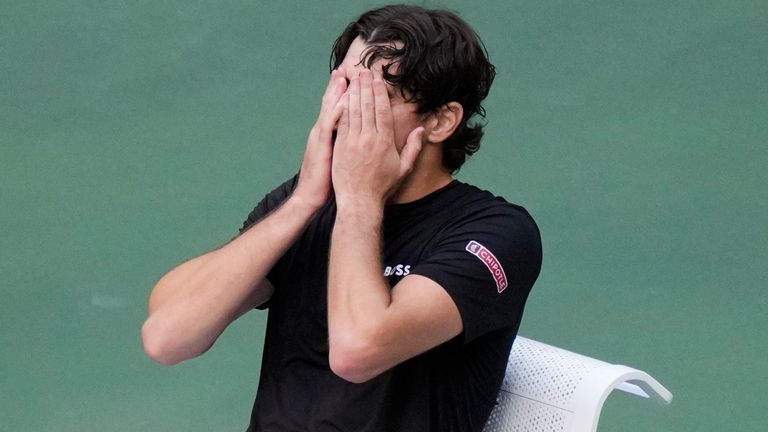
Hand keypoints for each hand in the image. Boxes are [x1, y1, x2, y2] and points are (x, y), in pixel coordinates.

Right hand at [293, 69, 346, 209]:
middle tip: (345, 68)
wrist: (310, 196)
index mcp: (326, 133)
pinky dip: (335, 114)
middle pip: (330, 104)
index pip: (335, 108)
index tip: (352, 77)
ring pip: (328, 111)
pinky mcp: (321, 148)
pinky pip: (329, 128)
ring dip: (335, 93)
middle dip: (337, 85)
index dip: (342, 92)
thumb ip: (342, 141)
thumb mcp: (336, 156)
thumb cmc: (326, 180)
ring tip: (343, 77)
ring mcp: (319, 138)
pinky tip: (342, 104)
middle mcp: (321, 131)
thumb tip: (353, 133)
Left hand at [331, 69, 423, 210]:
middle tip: (364, 71)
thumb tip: (421, 130)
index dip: (380, 92)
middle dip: (366, 86)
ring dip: (354, 92)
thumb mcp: (404, 168)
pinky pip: (341, 122)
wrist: (359, 201)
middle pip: (367, 106)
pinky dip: (342, 108)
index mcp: (385, 142)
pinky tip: (341, 97)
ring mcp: (352, 142)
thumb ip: (413, 147)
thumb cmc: (383, 187)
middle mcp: (369, 139)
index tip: (378, 79)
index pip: (382, 110)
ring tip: (354, 78)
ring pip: (353, 111)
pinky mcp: (340, 147)